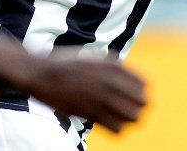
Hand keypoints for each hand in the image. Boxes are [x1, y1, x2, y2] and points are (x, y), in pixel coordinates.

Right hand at [25, 50, 145, 132]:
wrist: (43, 74)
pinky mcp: (92, 114)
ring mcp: (102, 98)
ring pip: (133, 117)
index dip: (140, 91)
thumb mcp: (94, 57)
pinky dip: (117, 128)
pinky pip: (117, 128)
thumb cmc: (67, 65)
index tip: (132, 96)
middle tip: (130, 108)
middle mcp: (111, 81)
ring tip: (122, 118)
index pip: (143, 84)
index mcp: (114, 66)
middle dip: (138, 106)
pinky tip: (111, 124)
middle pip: (142, 102)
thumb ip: (113, 66)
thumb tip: (129, 77)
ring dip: (130, 119)